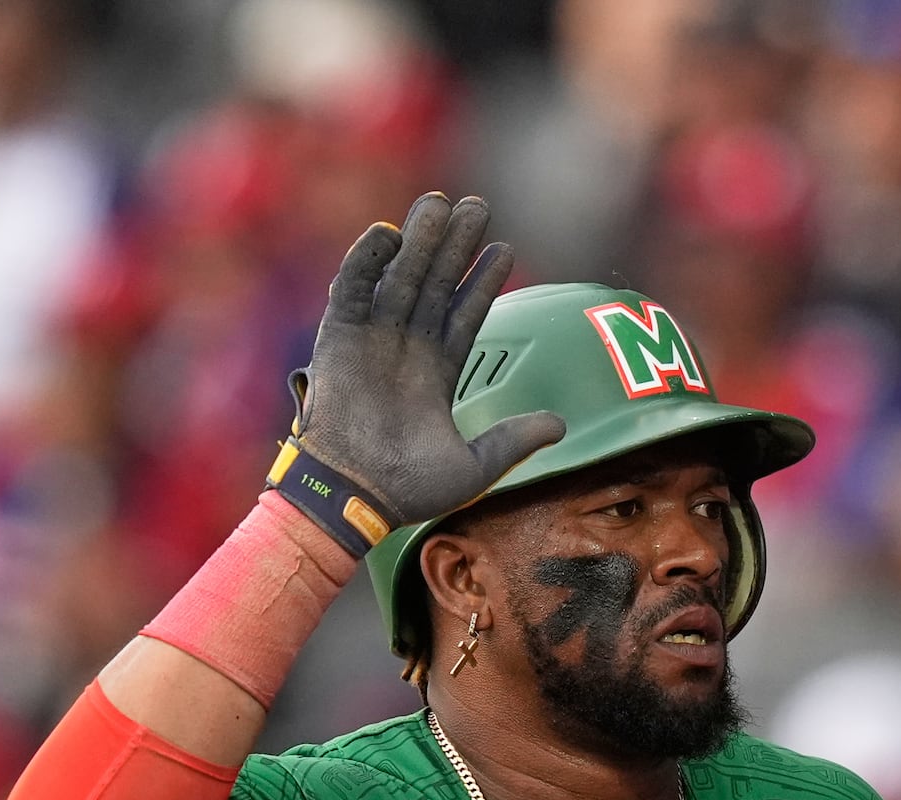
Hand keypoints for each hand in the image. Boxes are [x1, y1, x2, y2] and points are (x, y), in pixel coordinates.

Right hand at [293, 192, 563, 524]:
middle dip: (456, 245)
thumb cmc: (411, 488)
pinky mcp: (338, 338)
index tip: (506, 248)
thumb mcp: (476, 466)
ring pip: (400, 276)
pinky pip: (352, 289)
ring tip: (442, 203)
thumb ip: (515, 440)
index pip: (466, 313)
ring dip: (419, 240)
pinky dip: (367, 260)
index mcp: (437, 370)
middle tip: (478, 206)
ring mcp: (372, 338)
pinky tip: (388, 232)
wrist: (356, 497)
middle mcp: (406, 346)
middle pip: (436, 283)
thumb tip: (562, 426)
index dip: (484, 280)